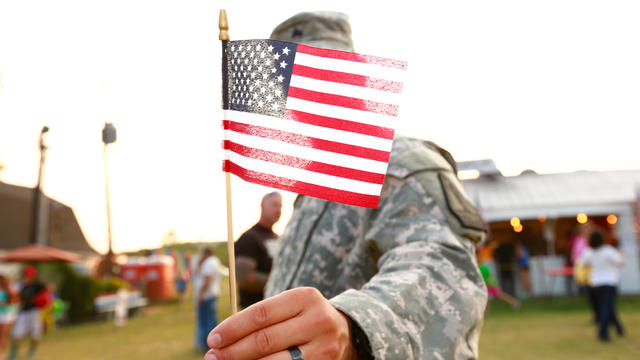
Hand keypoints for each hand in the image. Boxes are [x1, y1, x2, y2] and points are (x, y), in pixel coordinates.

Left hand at [205, 287, 356, 359]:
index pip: (261, 313)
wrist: (346, 333)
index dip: (233, 328)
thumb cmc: (305, 319)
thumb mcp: (290, 308)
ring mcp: (324, 348)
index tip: (213, 339)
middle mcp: (318, 321)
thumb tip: (222, 340)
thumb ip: (262, 319)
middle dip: (234, 351)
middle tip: (213, 356)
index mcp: (305, 297)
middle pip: (265, 340)